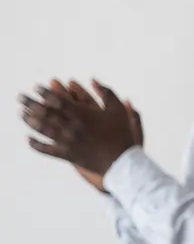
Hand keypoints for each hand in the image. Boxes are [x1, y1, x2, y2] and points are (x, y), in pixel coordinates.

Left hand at [21, 79, 142, 176]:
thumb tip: (94, 80)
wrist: (122, 163)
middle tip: (20, 97)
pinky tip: (29, 139)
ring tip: (21, 113)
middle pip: (46, 113)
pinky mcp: (67, 155)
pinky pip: (47, 150)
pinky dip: (36, 145)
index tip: (37, 87)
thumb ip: (107, 93)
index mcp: (83, 115)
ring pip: (43, 130)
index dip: (45, 92)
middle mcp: (71, 127)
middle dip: (30, 103)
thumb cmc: (122, 135)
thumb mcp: (119, 111)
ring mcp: (67, 142)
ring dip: (30, 121)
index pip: (58, 100)